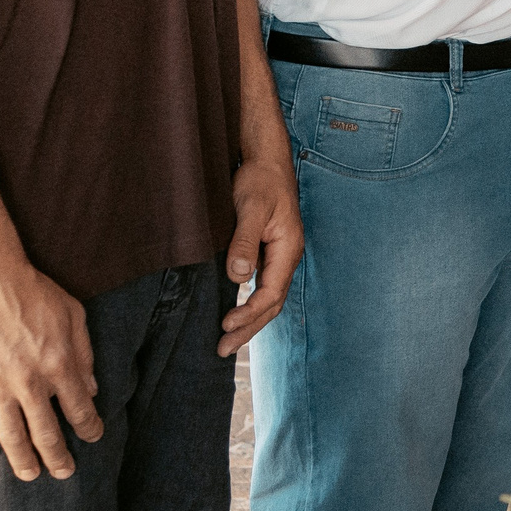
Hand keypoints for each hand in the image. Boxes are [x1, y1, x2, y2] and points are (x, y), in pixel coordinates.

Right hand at [0, 256, 100, 479]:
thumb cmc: (35, 293)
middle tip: (64, 472)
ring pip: (12, 437)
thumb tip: (93, 389)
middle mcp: (30, 382)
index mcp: (60, 364)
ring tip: (31, 475)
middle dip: (59, 458)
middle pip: (47, 433)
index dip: (89, 429)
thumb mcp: (74, 315)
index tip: (93, 438)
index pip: (80, 409)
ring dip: (23, 461)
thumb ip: (85, 354)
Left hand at [219, 150, 302, 356]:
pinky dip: (249, 305)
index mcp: (288, 249)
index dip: (249, 313)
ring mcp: (279, 256)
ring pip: (268, 298)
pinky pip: (262, 287)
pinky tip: (235, 312)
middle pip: (272, 304)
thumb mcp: (250, 208)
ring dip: (249, 321)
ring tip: (227, 341)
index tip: (225, 325)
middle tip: (222, 349)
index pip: (271, 293)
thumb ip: (244, 242)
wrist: (267, 161)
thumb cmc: (260, 181)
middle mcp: (287, 257)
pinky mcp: (268, 253)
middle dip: (249, 328)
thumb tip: (239, 277)